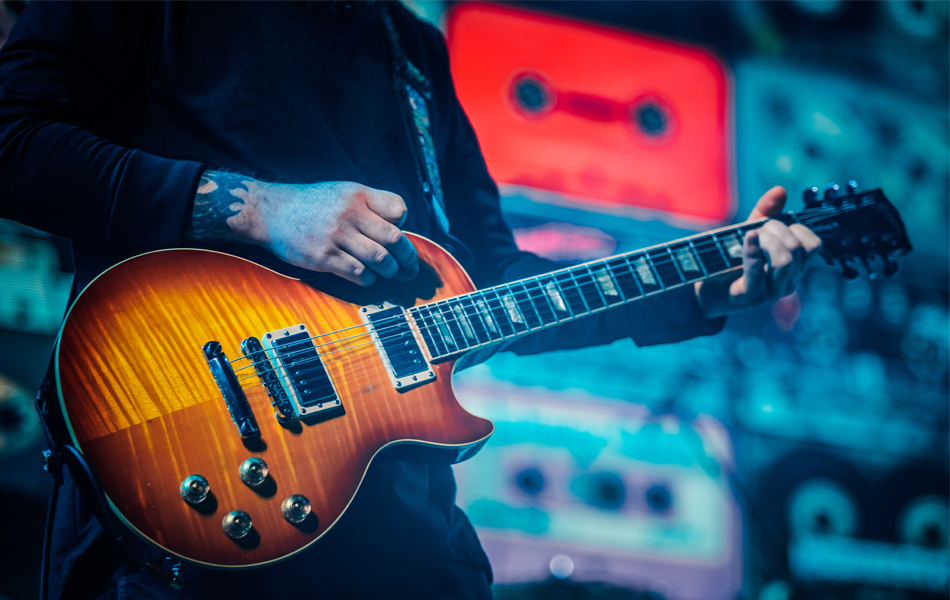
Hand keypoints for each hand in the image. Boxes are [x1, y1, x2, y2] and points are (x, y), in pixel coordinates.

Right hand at [189, 171, 418, 285]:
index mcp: (357, 194)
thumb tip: (400, 225)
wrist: (269, 211)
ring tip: (389, 273)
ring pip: (380, 260)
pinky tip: (366, 277)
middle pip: (394, 238)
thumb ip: (369, 203)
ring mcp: (336, 236)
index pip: (398, 209)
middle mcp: (349, 213)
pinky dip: (368, 279)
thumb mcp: (341, 191)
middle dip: (407, 257)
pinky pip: (359, 273)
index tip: (399, 234)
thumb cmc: (310, 204)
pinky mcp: (324, 257)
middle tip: (410, 267)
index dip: (403, 224)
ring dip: (390, 271)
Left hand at [696, 186, 821, 318]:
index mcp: (795, 267)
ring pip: (784, 261)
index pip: (813, 244)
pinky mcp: (749, 296)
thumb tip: (780, 189)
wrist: (706, 289)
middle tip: (757, 230)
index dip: (796, 227)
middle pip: (798, 249)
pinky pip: (758, 272)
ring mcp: (770, 291)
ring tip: (751, 237)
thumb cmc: (732, 260)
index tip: (773, 225)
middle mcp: (788, 281)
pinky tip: (749, 236)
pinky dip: (753, 250)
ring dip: (767, 241)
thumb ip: (766, 212)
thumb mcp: (751, 232)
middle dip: (777, 229)